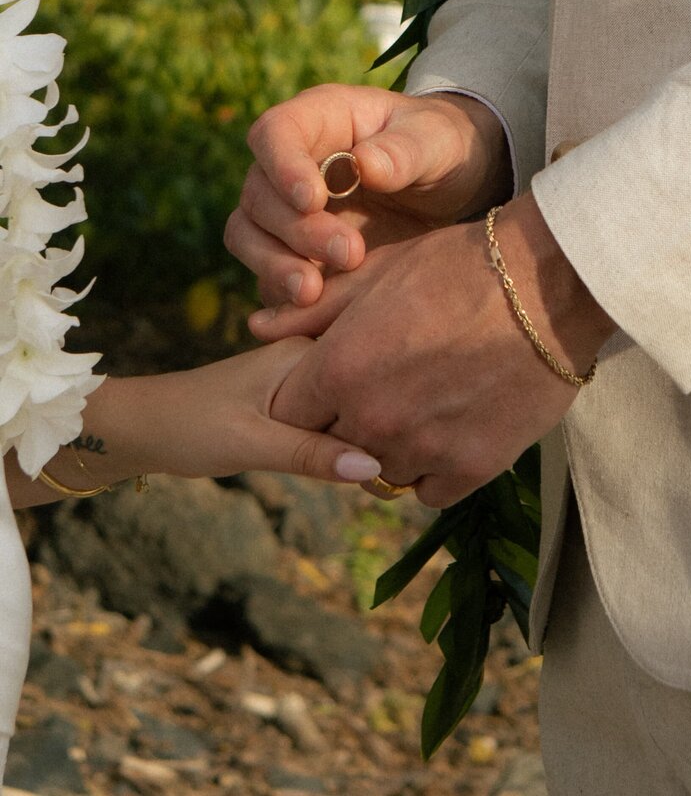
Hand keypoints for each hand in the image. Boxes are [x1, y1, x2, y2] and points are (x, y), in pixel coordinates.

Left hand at [8, 339, 382, 508]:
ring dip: (363, 444)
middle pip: (366, 398)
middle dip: (381, 437)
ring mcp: (305, 378)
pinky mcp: (296, 399)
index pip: (368, 383)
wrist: (142, 426)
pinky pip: (335, 423)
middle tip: (390, 483)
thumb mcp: (252, 444)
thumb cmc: (188, 426)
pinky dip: (343, 447)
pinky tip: (353, 472)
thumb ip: (312, 456)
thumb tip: (374, 470)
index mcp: (305, 353)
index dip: (389, 423)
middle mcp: (310, 357)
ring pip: (353, 413)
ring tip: (378, 482)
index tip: (402, 467)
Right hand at [224, 84, 511, 309]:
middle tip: (351, 253)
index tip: (312, 199)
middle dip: (297, 229)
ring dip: (274, 265)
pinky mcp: (291, 254)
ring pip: (248, 235)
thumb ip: (406, 151)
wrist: (449, 192)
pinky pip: (266, 275)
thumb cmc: (441, 149)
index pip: (274, 133)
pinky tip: (313, 312)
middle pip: (259, 194)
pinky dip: (281, 293)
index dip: (282, 166)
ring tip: (313, 293)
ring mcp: (284, 212)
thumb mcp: (439, 142)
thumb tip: (364, 165)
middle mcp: (289, 165)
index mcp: (320, 121)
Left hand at [260, 196, 614, 506]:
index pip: (291, 413)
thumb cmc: (458, 265)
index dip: (308, 398)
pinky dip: (432, 468)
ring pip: (380, 471)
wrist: (547, 284)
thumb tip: (256, 325)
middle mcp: (372, 418)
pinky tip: (448, 431)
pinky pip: (429, 490)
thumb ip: (310, 309)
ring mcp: (422, 449)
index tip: (330, 384)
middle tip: (384, 388)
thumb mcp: (377, 273)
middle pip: (333, 446)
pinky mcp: (471, 468)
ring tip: (420, 405)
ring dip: (389, 446)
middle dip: (346, 423)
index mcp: (340, 369)